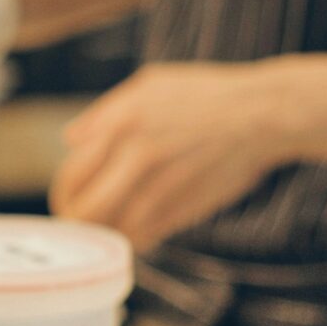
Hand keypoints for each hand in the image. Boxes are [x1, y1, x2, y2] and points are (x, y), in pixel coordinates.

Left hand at [50, 62, 300, 248]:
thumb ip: (104, 113)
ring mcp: (161, 184)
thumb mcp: (150, 84)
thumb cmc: (207, 94)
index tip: (67, 204)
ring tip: (108, 233)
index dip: (63, 197)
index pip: (71, 176)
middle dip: (77, 224)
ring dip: (107, 236)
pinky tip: (137, 235)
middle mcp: (135, 155)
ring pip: (115, 230)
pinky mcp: (186, 206)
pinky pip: (147, 235)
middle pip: (86, 211)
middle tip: (79, 227)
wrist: (263, 113)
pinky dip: (136, 240)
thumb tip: (70, 140)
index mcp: (120, 123)